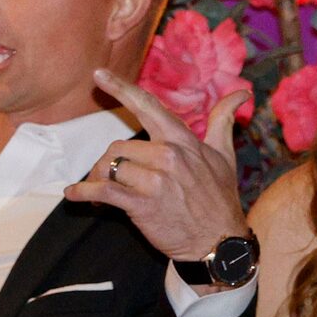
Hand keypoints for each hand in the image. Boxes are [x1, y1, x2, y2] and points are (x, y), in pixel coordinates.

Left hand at [61, 70, 250, 267]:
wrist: (219, 241)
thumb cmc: (219, 198)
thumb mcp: (225, 155)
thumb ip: (223, 121)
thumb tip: (243, 93)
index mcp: (182, 140)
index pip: (148, 107)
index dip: (121, 88)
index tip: (98, 74)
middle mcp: (167, 155)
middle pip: (118, 146)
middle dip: (108, 163)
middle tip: (108, 178)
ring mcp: (154, 180)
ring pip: (110, 166)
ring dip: (99, 179)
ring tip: (101, 192)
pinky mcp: (141, 204)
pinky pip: (104, 191)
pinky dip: (84, 192)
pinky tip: (74, 194)